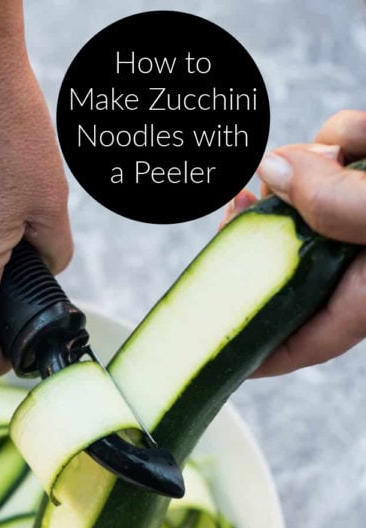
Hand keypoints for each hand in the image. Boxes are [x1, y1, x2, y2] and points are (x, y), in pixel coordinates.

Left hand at [220, 110, 365, 376]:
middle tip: (242, 207)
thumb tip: (272, 174)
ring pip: (318, 200)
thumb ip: (332, 202)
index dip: (253, 348)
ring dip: (318, 169)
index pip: (300, 340)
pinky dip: (351, 143)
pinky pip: (349, 163)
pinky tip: (364, 142)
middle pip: (293, 260)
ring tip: (338, 154)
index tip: (214, 346)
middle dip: (270, 228)